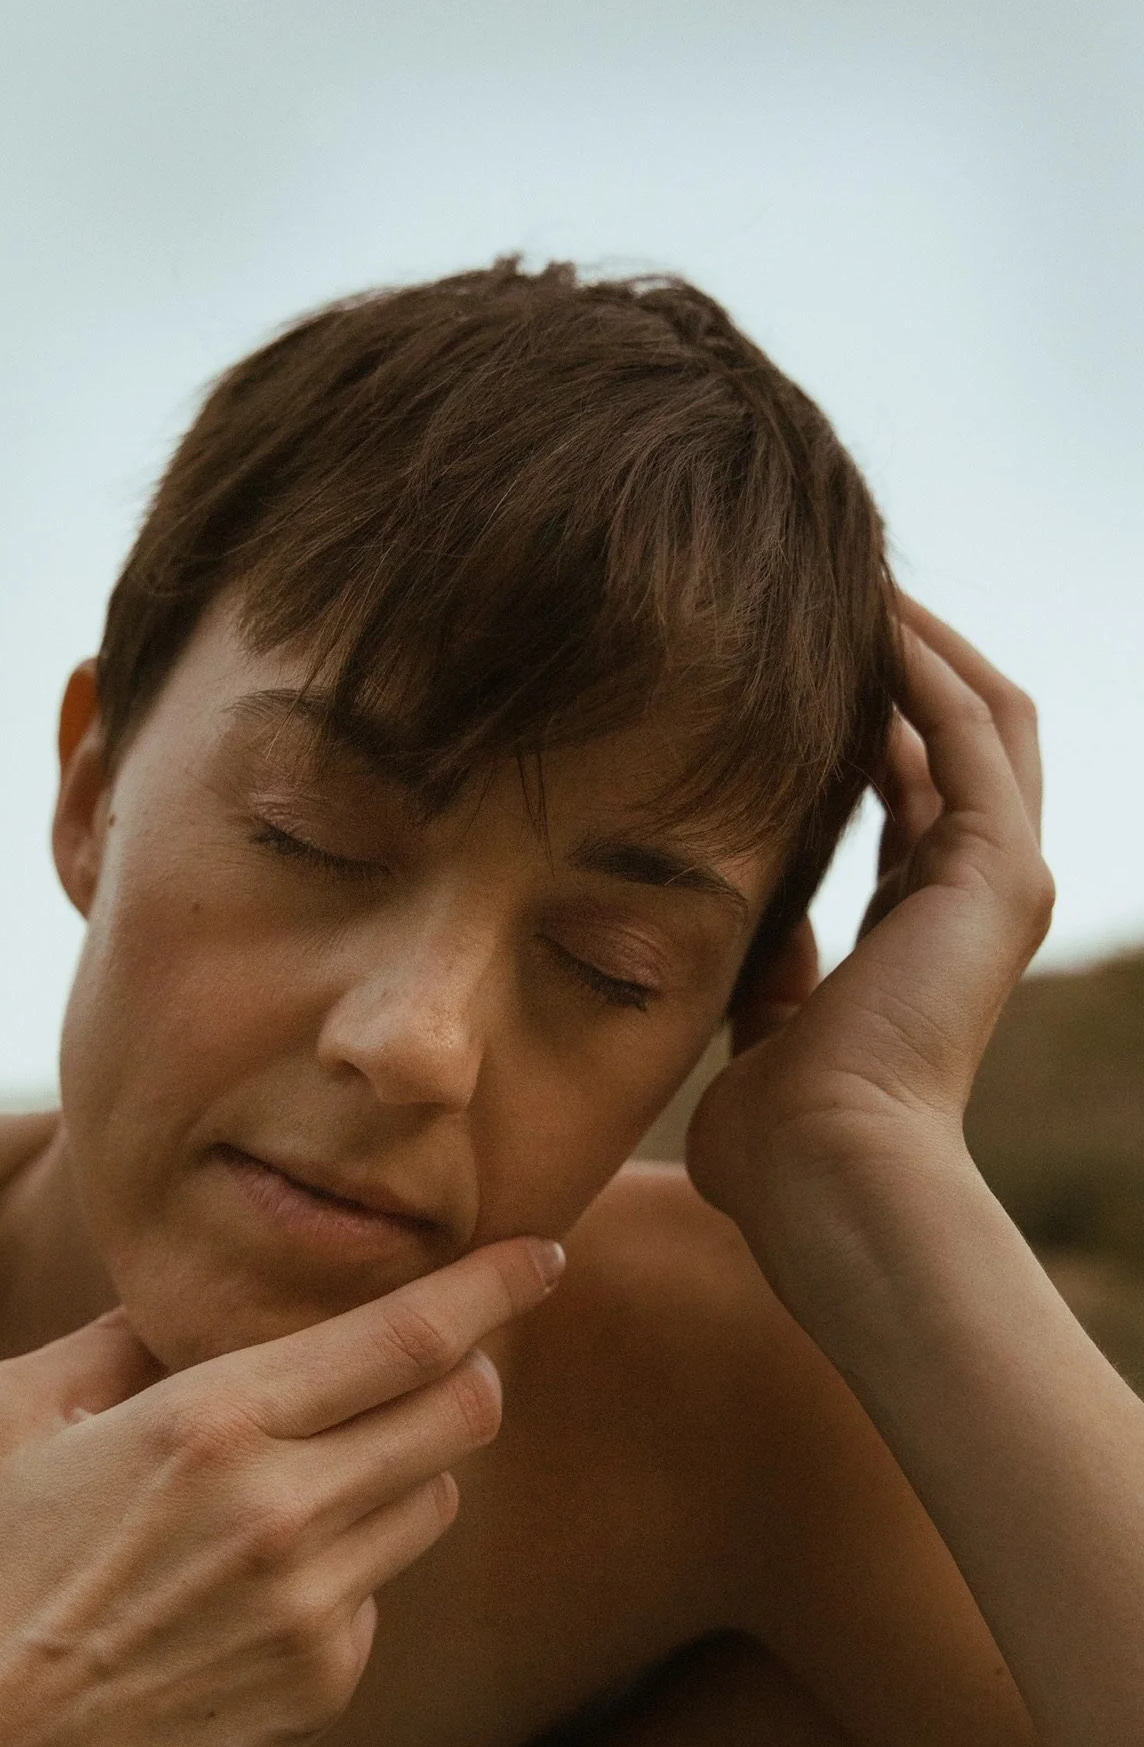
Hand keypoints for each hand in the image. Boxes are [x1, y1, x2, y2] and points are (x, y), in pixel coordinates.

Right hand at [0, 1235, 561, 1746]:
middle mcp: (286, 1512)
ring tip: (315, 1473)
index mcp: (213, 1424)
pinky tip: (257, 1584)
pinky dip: (347, 1566)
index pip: (409, 1337)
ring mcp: (314, 1612)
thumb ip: (114, 1339)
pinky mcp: (321, 1690)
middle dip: (477, 1369)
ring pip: (432, 1501)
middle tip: (452, 1355)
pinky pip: (377, 1594)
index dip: (495, 1287)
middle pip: (461, 1415)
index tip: (543, 1254)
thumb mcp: (5, 1416)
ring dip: (406, 1467)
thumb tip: (186, 1297)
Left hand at [687, 599, 1053, 1242]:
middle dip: (908, 657)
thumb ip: (768, 973)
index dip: (863, 722)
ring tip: (854, 568)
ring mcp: (996, 879)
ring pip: (980, 716)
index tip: (794, 657)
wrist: (826, 1178)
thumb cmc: (777, 1141)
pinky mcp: (995, 868)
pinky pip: (966, 728)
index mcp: (919, 933)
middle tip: (839, 582)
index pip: (908, 796)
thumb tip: (750, 931)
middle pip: (964, 739)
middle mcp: (973, 896)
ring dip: (919, 639)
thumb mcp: (762, 1030)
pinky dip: (923, 664)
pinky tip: (866, 611)